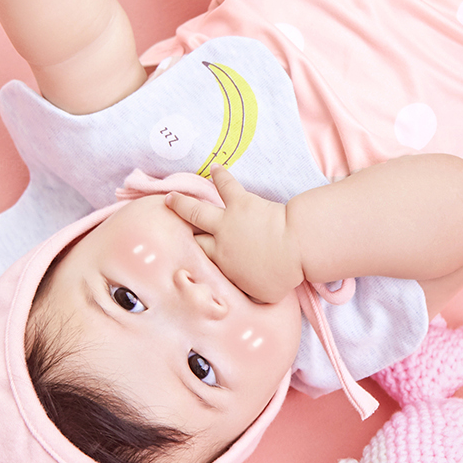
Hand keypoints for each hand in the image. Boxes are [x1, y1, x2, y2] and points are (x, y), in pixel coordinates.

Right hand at [164, 166, 303, 303]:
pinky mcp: (241, 201)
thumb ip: (247, 290)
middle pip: (192, 236)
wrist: (296, 247)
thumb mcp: (262, 294)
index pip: (200, 259)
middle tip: (166, 227)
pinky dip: (220, 176)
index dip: (189, 256)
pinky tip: (214, 167)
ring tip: (171, 197)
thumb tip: (242, 292)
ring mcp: (228, 220)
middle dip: (178, 232)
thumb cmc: (283, 274)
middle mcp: (219, 242)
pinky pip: (227, 185)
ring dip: (182, 203)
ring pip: (197, 210)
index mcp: (223, 264)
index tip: (181, 253)